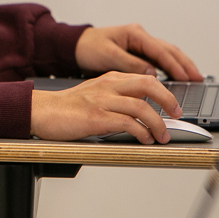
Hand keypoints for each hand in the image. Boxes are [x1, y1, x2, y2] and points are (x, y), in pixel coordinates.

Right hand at [31, 71, 182, 143]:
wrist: (42, 111)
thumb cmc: (66, 107)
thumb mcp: (94, 94)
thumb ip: (115, 97)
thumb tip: (140, 113)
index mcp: (108, 79)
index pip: (144, 78)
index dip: (164, 92)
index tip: (172, 106)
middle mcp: (107, 86)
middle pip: (148, 85)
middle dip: (168, 101)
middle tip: (176, 115)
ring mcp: (102, 100)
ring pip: (141, 106)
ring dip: (157, 123)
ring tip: (161, 136)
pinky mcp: (96, 117)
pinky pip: (128, 123)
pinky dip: (141, 132)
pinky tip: (143, 139)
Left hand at [75, 23, 201, 80]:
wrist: (74, 46)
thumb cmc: (87, 47)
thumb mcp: (108, 55)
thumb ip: (130, 64)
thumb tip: (151, 73)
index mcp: (134, 34)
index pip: (160, 50)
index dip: (175, 65)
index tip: (187, 76)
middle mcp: (139, 37)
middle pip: (168, 50)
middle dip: (185, 64)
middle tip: (199, 78)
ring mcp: (139, 44)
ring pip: (166, 54)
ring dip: (179, 66)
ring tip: (193, 78)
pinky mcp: (137, 53)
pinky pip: (158, 60)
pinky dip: (169, 68)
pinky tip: (176, 78)